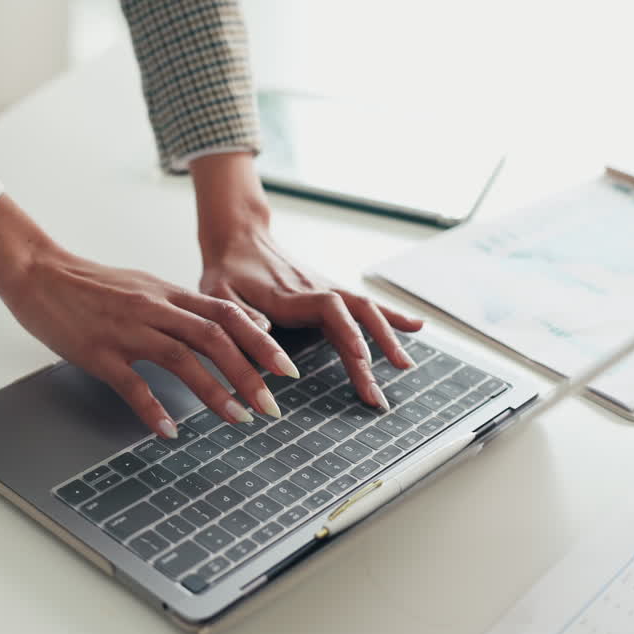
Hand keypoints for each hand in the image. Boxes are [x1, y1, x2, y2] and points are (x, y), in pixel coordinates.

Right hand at [0, 195, 297, 438]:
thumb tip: (220, 328)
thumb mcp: (144, 287)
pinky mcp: (97, 351)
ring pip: (182, 358)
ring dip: (215, 392)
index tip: (286, 370)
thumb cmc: (89, 285)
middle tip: (271, 407)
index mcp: (168, 294)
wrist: (38, 272)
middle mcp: (154, 308)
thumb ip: (181, 308)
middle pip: (215, 337)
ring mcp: (125, 329)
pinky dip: (154, 409)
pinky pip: (131, 383)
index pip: (228, 314)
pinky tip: (169, 431)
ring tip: (237, 420)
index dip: (261, 342)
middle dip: (250, 374)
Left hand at [190, 153, 423, 408]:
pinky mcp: (328, 294)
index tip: (361, 357)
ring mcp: (325, 290)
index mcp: (289, 294)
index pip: (328, 308)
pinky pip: (363, 306)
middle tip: (377, 394)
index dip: (347, 331)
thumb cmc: (225, 271)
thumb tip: (266, 333)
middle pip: (355, 315)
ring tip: (405, 367)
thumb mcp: (219, 293)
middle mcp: (314, 289)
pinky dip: (390, 316)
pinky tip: (414, 327)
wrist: (236, 240)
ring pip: (365, 310)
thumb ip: (239, 315)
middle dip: (374, 351)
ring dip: (387, 338)